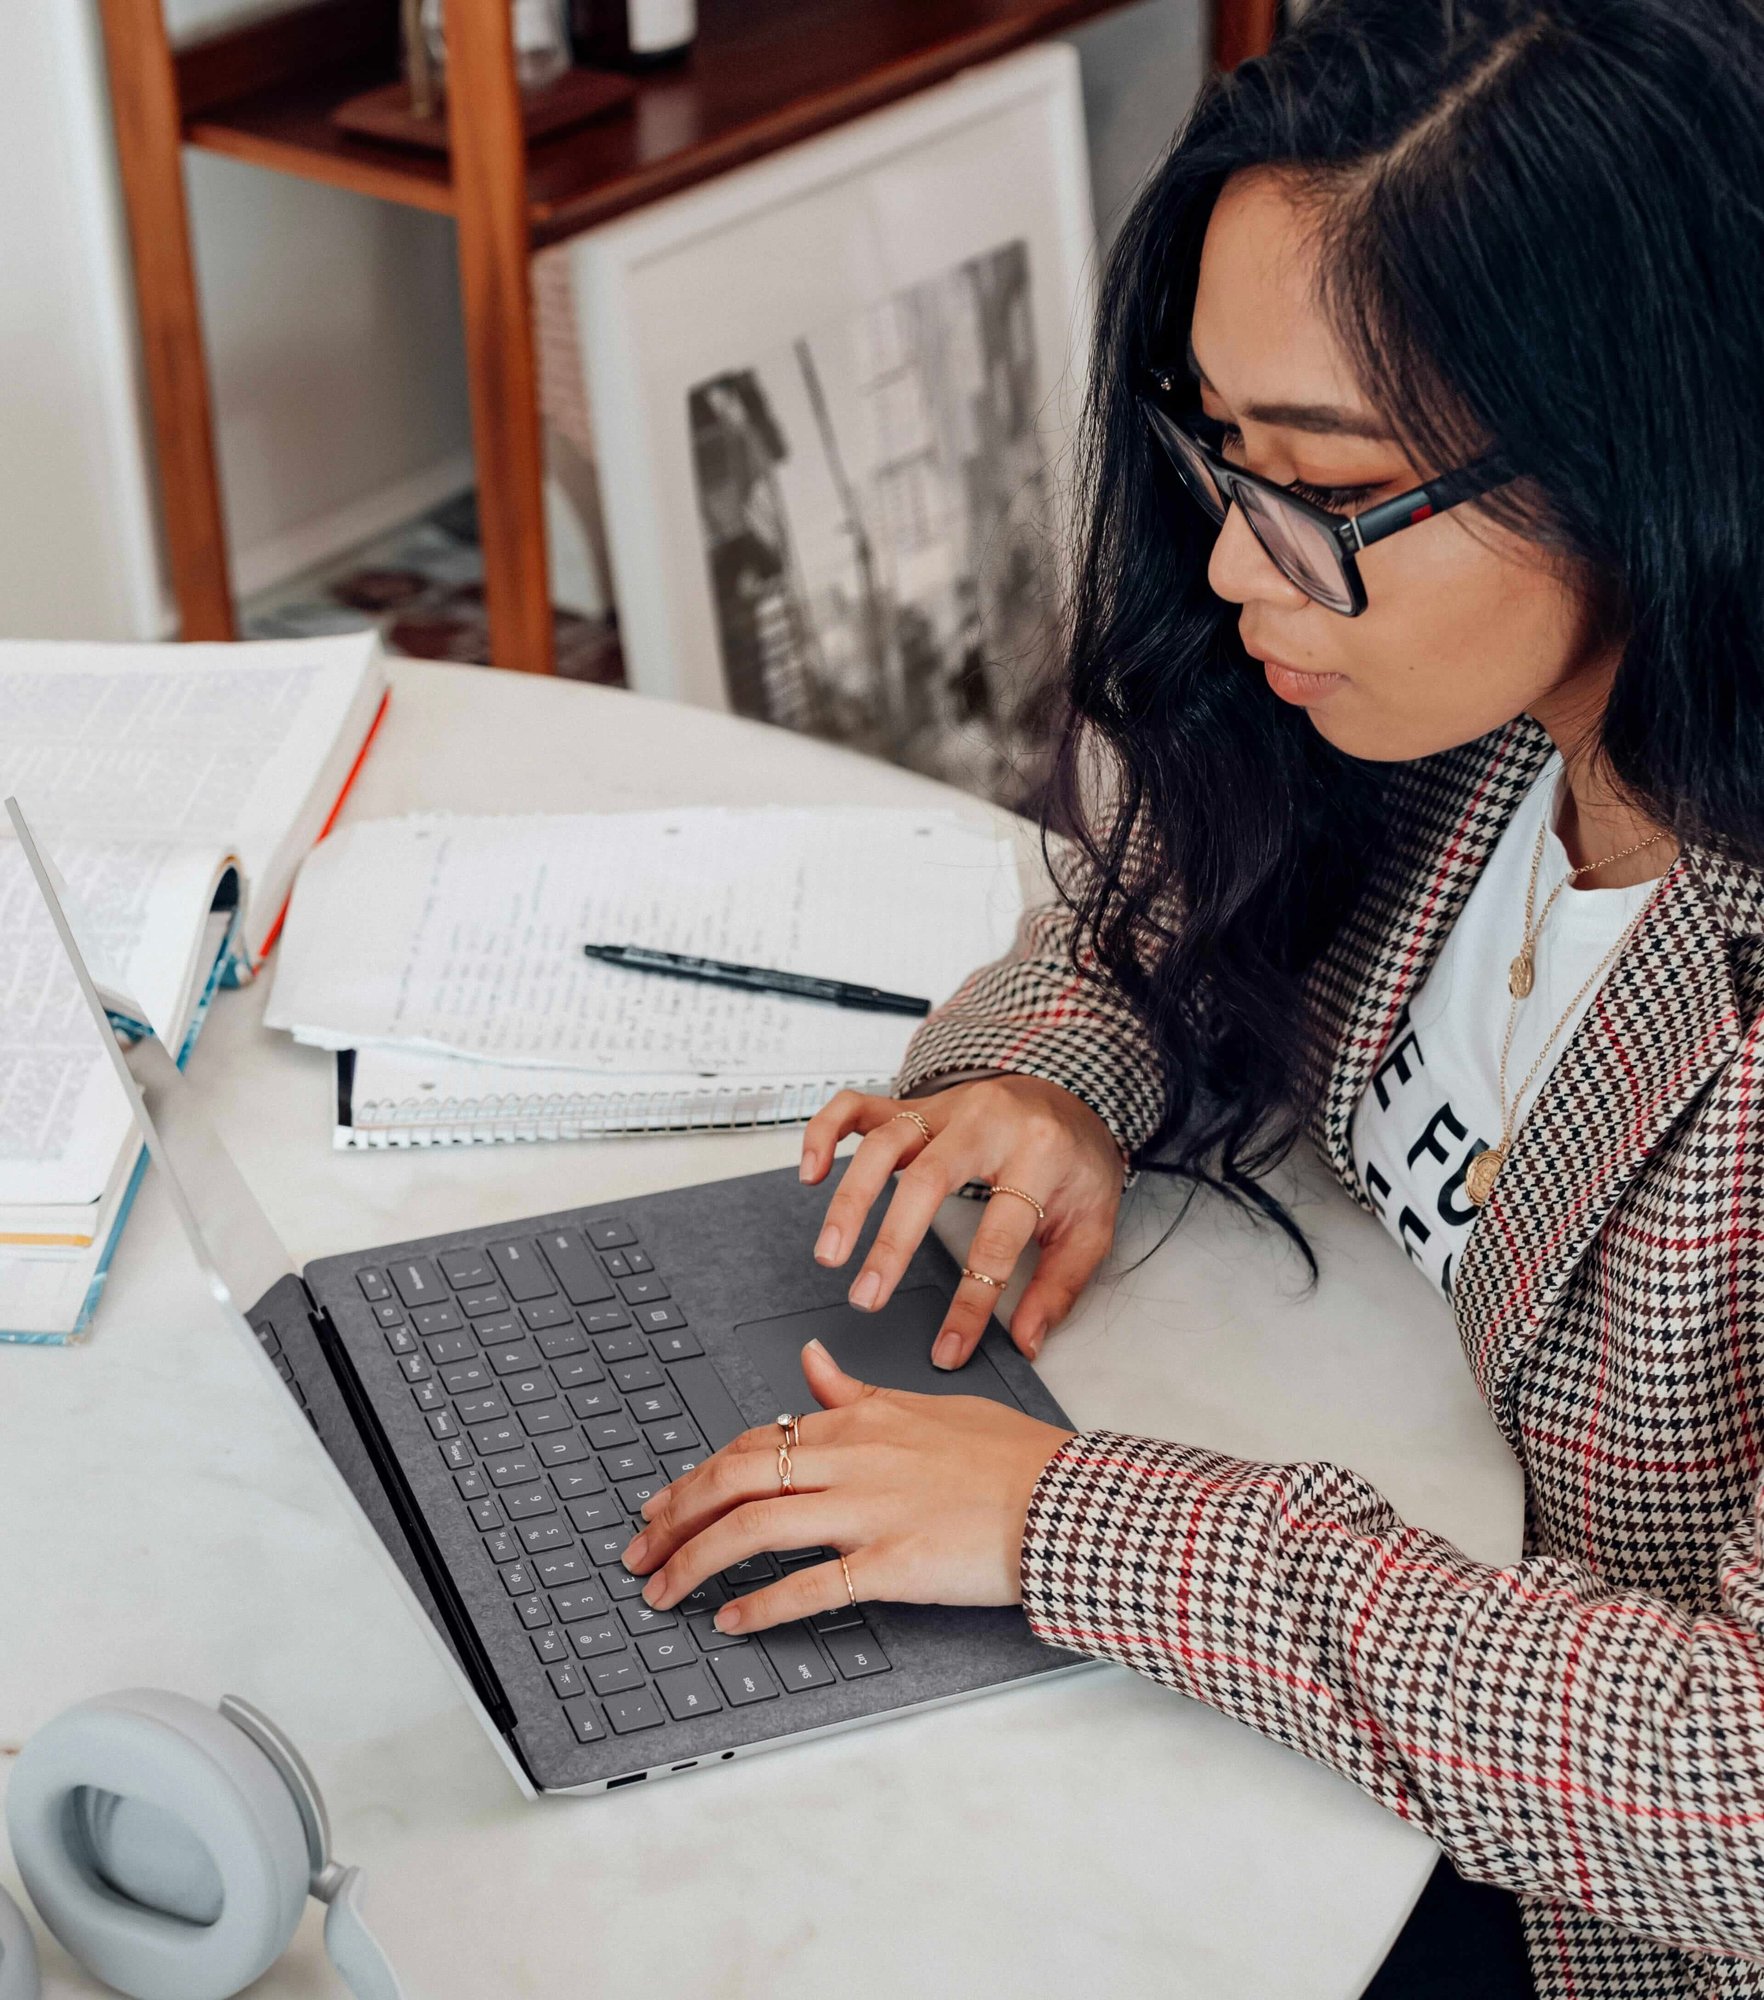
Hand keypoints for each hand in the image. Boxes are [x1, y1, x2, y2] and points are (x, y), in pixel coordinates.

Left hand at [620, 1339, 1073, 1634]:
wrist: (1064, 1500)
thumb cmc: (1006, 1456)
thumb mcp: (925, 1406)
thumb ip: (857, 1392)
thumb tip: (811, 1363)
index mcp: (857, 1421)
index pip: (753, 1442)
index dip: (697, 1476)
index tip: (664, 1503)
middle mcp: (851, 1459)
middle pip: (733, 1479)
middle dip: (673, 1516)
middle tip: (638, 1550)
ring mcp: (868, 1512)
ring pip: (753, 1526)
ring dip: (694, 1561)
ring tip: (662, 1590)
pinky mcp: (892, 1564)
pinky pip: (809, 1585)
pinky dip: (760, 1605)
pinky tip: (730, 1621)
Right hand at [800, 1075, 1125, 1368]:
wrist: (1073, 1098)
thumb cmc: (1076, 1164)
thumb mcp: (1091, 1226)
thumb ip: (1059, 1287)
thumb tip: (1026, 1341)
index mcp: (1039, 1155)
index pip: (997, 1238)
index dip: (971, 1302)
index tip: (947, 1349)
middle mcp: (987, 1123)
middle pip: (929, 1179)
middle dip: (892, 1242)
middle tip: (865, 1297)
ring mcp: (945, 1109)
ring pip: (885, 1143)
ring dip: (851, 1199)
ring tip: (830, 1252)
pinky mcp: (915, 1105)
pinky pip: (859, 1105)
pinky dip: (826, 1132)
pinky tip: (811, 1172)